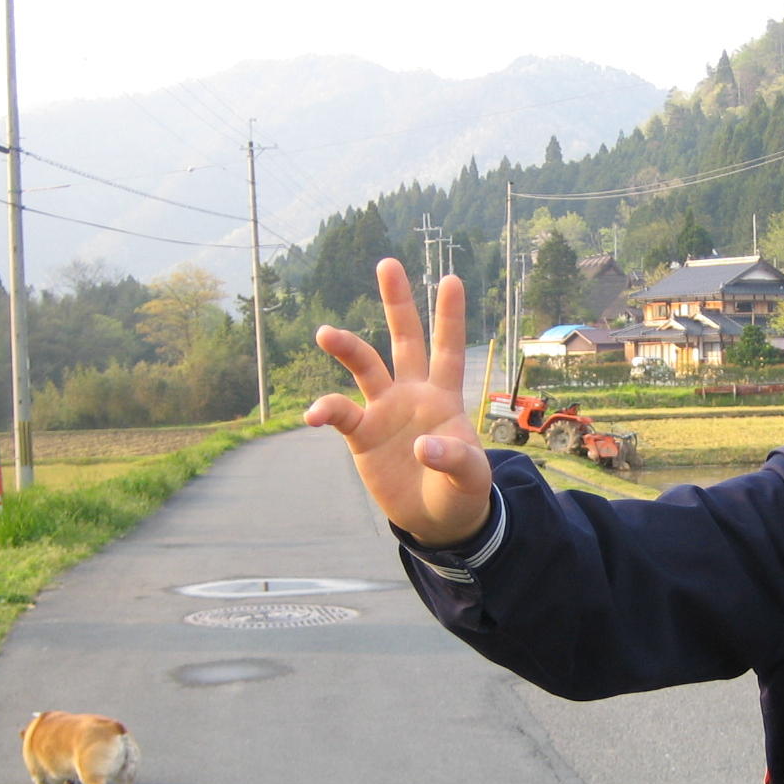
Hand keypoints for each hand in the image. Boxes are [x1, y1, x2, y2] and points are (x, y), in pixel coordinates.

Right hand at [305, 258, 492, 546]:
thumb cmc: (460, 492)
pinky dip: (325, 411)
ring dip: (346, 348)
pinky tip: (313, 415)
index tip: (451, 278)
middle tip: (388, 263)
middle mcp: (412, 394)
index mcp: (444, 397)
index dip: (450, 316)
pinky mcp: (361, 435)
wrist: (434, 520)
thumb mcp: (470, 478)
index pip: (448, 350)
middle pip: (405, 340)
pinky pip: (339, 414)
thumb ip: (454, 459)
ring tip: (326, 333)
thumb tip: (422, 445)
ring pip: (364, 366)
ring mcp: (384, 411)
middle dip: (398, 303)